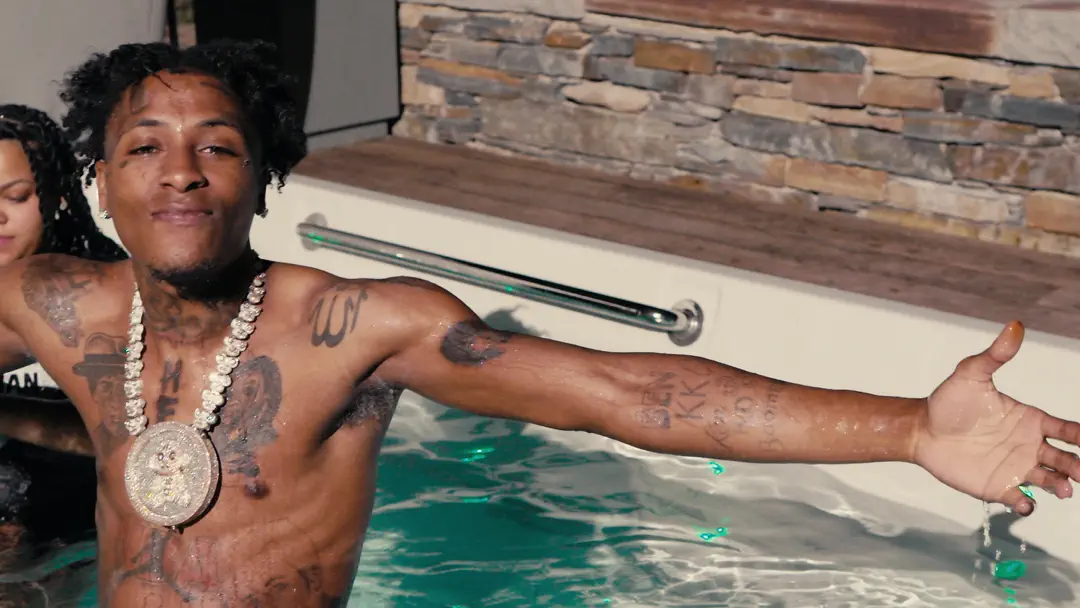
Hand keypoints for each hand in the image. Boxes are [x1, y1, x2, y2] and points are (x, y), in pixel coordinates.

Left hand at [914, 321, 1079, 515]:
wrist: (920, 430)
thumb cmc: (947, 402)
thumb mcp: (970, 374)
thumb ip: (995, 354)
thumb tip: (1015, 326)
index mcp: (1030, 419)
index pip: (1067, 430)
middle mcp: (1029, 445)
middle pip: (1066, 459)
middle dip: (1078, 466)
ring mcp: (1016, 467)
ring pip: (1050, 481)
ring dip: (1061, 486)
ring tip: (1062, 489)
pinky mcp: (998, 486)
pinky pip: (1020, 500)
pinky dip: (1027, 505)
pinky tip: (1026, 503)